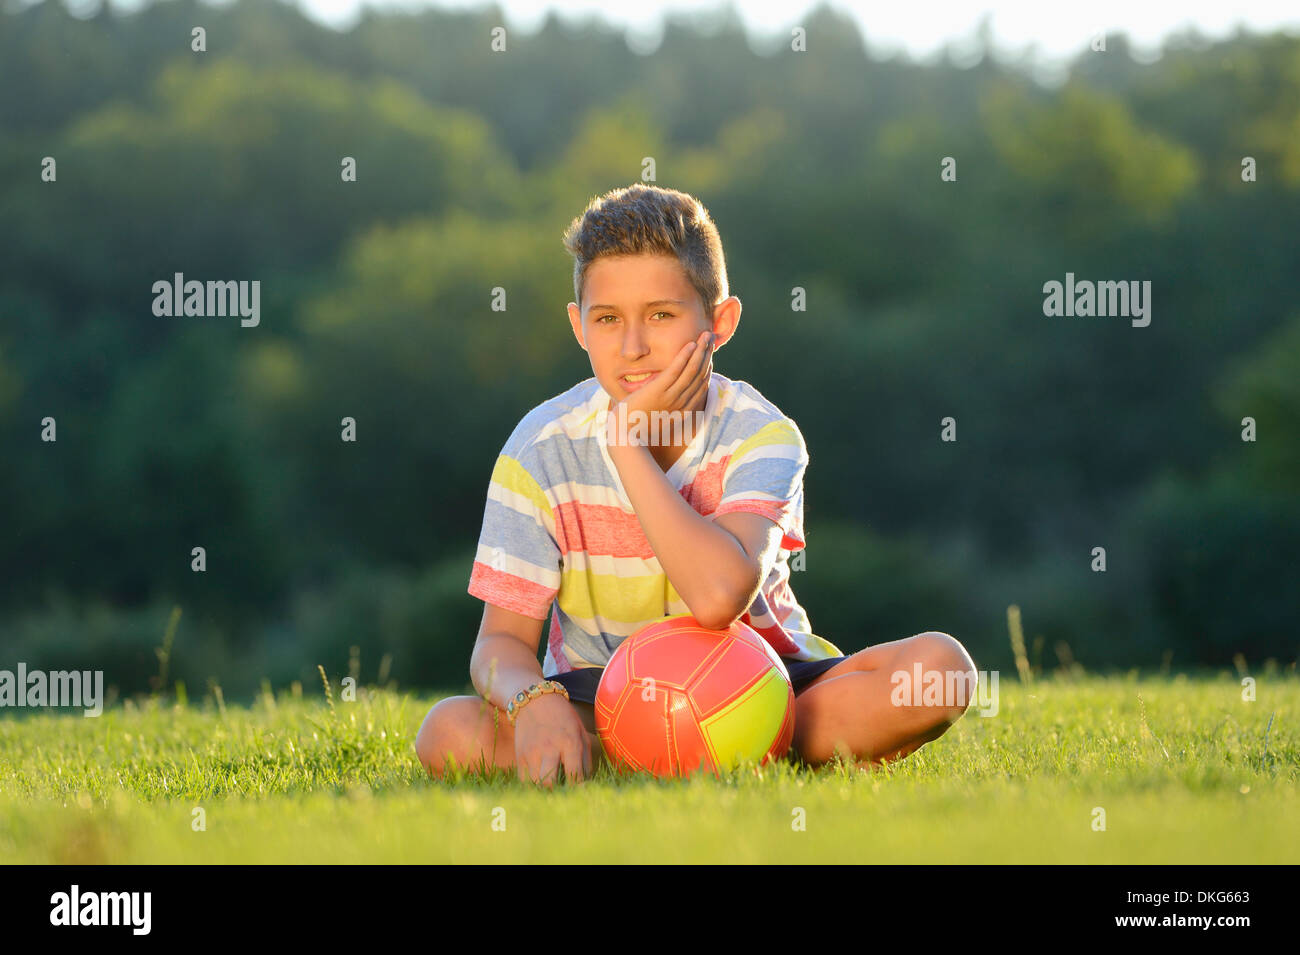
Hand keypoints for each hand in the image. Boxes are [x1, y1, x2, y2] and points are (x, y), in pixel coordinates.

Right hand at [512, 692, 592, 786]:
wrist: (536, 701)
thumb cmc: (564, 718)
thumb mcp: (580, 733)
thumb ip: (585, 759)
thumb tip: (585, 785)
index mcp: (570, 743)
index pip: (574, 776)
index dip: (578, 789)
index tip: (580, 792)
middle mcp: (550, 748)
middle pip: (549, 783)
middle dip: (557, 792)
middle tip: (563, 792)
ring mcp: (532, 752)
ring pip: (535, 783)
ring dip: (544, 790)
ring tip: (553, 787)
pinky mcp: (520, 755)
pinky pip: (524, 780)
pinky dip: (533, 785)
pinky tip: (541, 781)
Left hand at [606, 330, 713, 447]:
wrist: (624, 435)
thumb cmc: (637, 426)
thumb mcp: (657, 416)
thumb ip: (667, 405)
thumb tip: (670, 394)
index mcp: (683, 411)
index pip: (702, 385)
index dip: (707, 367)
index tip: (709, 353)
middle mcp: (681, 404)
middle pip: (700, 375)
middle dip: (708, 354)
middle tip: (712, 337)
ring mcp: (670, 397)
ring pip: (692, 370)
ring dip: (701, 351)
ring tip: (706, 335)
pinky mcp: (658, 391)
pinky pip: (675, 371)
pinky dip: (684, 357)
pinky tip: (691, 344)